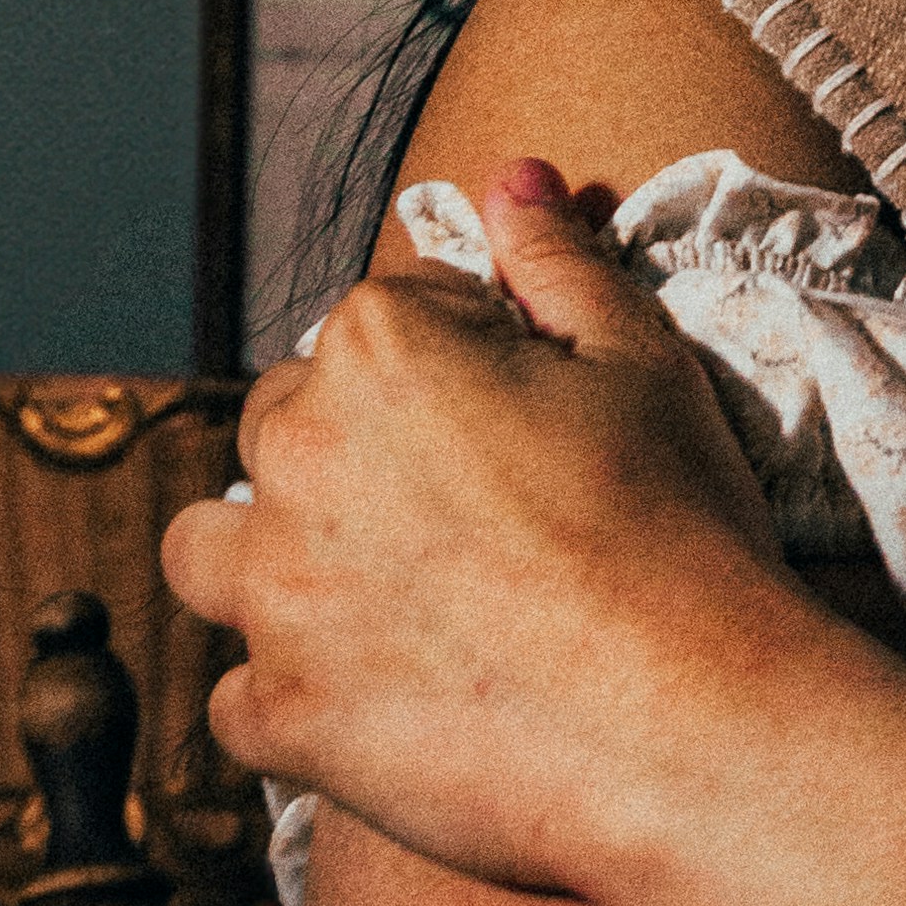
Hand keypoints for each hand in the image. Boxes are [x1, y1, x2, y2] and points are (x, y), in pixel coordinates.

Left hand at [160, 164, 792, 888]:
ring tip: (378, 599)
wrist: (695, 726)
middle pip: (287, 426)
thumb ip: (558, 262)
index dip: (467, 368)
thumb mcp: (646, 363)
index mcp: (379, 346)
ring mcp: (272, 593)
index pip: (387, 321)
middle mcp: (295, 456)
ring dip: (269, 561)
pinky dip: (298, 696)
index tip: (531, 431)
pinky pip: (241, 696)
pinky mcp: (278, 715)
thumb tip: (507, 179)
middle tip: (473, 525)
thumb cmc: (684, 532)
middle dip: (356, 456)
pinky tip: (386, 701)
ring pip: (210, 552)